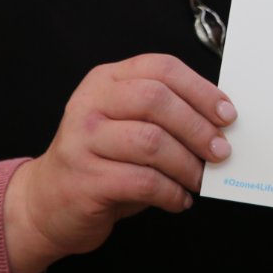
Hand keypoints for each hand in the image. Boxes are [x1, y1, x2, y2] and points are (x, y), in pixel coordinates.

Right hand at [4, 54, 234, 272]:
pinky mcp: (85, 179)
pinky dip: (171, 193)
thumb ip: (162, 115)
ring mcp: (83, 141)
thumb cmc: (100, 162)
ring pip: (152, 142)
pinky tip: (179, 200)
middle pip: (156, 100)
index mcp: (105, 81)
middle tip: (220, 151)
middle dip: (198, 127)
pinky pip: (143, 182)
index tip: (227, 114)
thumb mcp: (125, 124)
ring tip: (200, 180)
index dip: (201, 89)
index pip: (161, 68)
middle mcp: (90, 104)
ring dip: (187, 164)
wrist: (46, 203)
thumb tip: (219, 124)